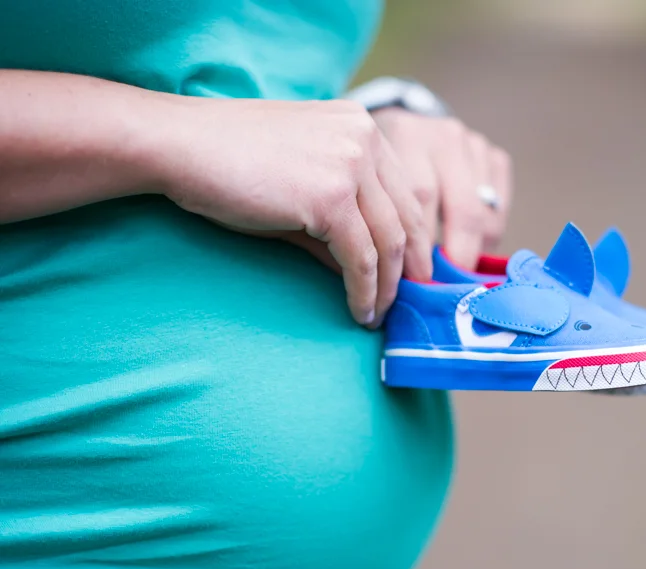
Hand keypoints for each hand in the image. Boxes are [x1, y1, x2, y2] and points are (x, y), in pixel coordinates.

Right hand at [161, 98, 429, 327]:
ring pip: (389, 241)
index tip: (413, 272)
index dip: (414, 236)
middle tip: (412, 301)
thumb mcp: (301, 184)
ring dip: (389, 287)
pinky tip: (361, 313)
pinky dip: (365, 292)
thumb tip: (370, 270)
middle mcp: (364, 137)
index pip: (405, 190)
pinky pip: (361, 259)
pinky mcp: (330, 198)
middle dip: (411, 266)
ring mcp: (349, 165)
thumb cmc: (228, 164)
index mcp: (360, 123)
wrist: (178, 145)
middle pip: (407, 215)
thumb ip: (342, 219)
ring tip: (380, 316)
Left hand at [372, 108, 512, 268]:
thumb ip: (372, 219)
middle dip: (456, 255)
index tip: (415, 283)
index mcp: (405, 135)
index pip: (420, 199)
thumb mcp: (363, 178)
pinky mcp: (494, 155)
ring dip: (473, 250)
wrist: (398, 124)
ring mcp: (473, 145)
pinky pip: (498, 209)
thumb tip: (384, 282)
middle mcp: (444, 136)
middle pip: (461, 208)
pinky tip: (468, 247)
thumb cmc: (374, 165)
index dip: (420, 247)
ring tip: (455, 273)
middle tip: (445, 287)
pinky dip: (487, 236)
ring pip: (484, 213)